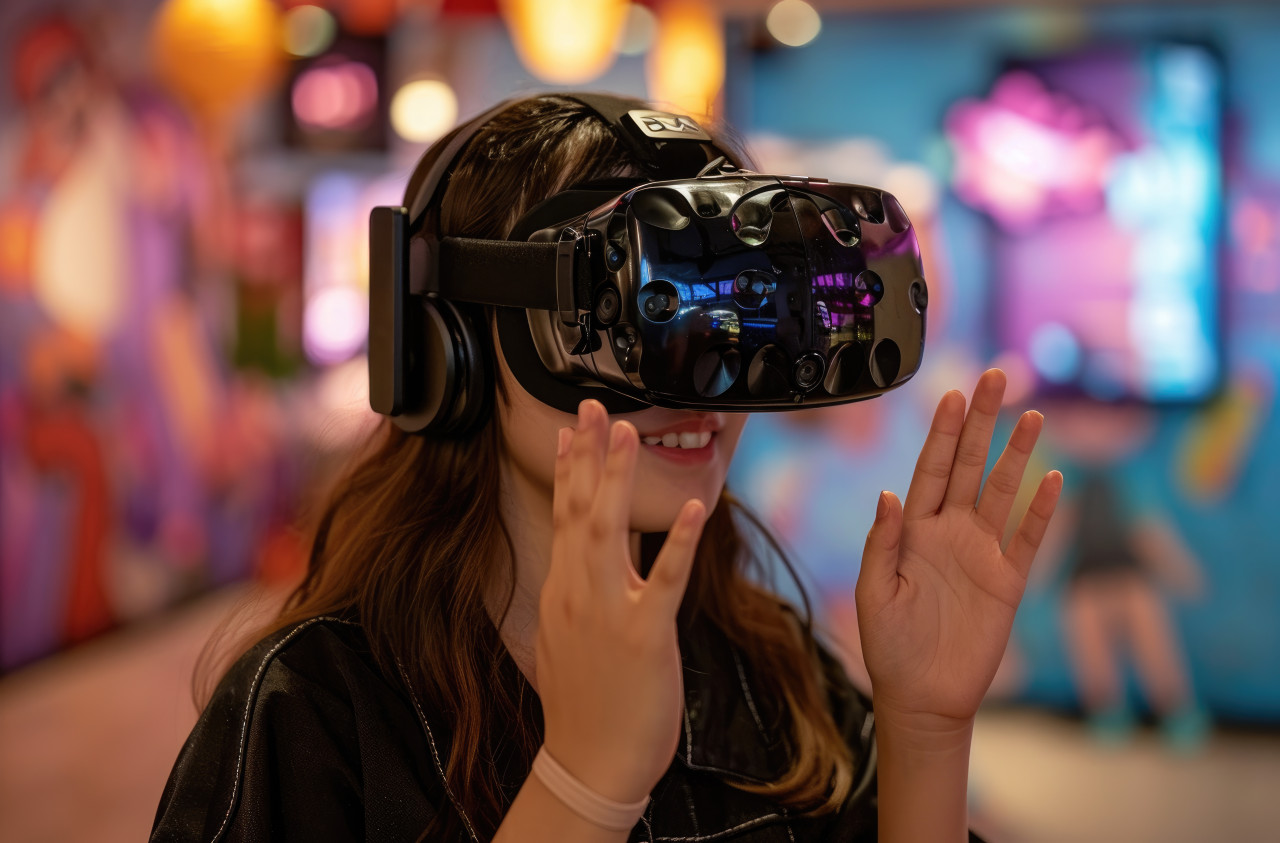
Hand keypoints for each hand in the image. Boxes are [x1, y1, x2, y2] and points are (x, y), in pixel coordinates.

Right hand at [537, 400, 706, 803]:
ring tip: (628, 433)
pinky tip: (691, 509)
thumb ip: (577, 594)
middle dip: (586, 454)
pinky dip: (676, 542)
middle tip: (593, 407)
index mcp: (563, 592)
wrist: (588, 762)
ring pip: (610, 531)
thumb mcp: (567, 638)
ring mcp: (608, 611)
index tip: (569, 432)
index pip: (563, 517)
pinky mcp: (643, 635)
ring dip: (618, 478)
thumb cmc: (585, 706)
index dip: (567, 471)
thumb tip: (583, 566)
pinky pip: (663, 580)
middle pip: (580, 510)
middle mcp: (578, 593)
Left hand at [855, 369, 1061, 734]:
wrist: (922, 696)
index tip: (954, 395)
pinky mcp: (1008, 582)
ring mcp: (981, 554)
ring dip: (1018, 454)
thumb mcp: (873, 592)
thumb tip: (888, 493)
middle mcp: (949, 533)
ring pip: (1003, 492)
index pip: (931, 469)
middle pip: (970, 466)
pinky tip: (1053, 479)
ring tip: (1033, 414)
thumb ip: (881, 542)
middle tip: (996, 377)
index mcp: (913, 530)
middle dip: (982, 423)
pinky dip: (1042, 511)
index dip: (944, 433)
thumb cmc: (889, 645)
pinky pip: (1029, 539)